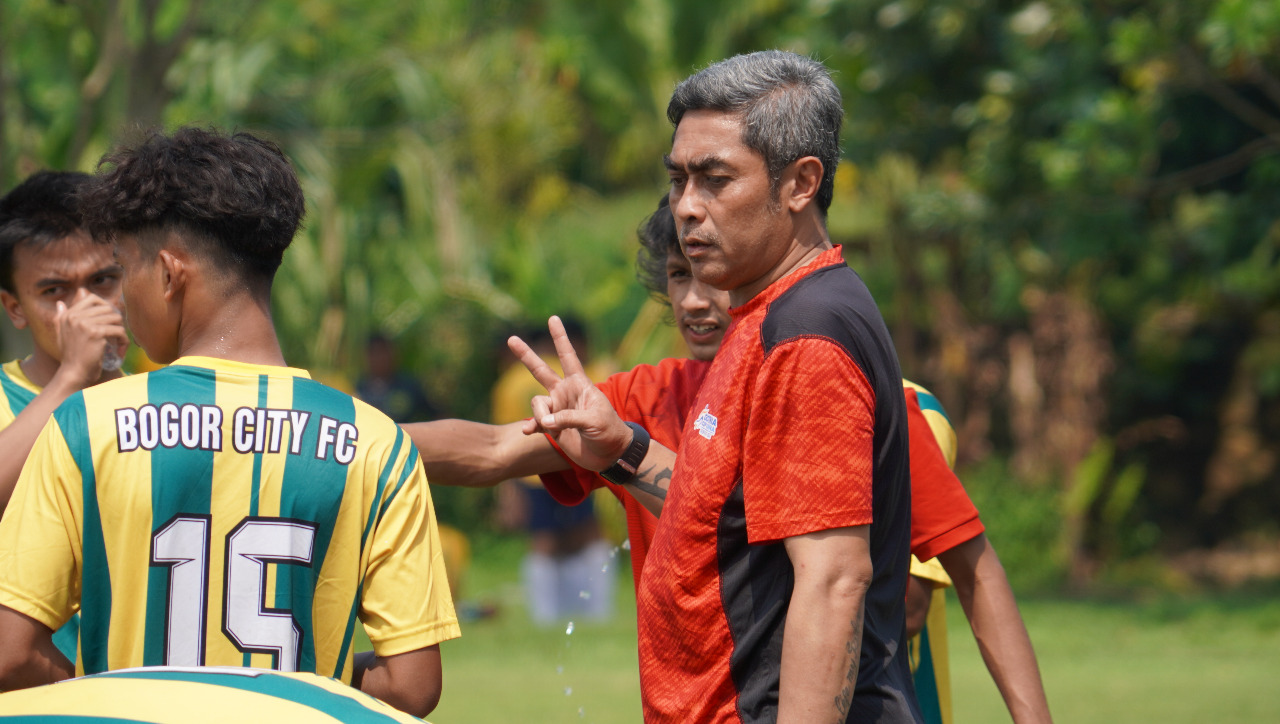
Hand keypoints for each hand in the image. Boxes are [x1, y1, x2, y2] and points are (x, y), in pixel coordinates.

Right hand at [53, 294, 127, 387]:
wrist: (73, 372)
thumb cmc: (71, 355)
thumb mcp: (62, 334)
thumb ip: (61, 317)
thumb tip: (60, 302)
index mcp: (68, 315)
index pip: (92, 298)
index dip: (106, 307)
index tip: (109, 321)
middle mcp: (75, 316)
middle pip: (108, 308)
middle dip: (116, 322)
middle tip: (116, 335)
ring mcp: (85, 324)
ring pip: (116, 318)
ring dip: (121, 332)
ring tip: (118, 342)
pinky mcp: (96, 333)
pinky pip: (119, 330)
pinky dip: (124, 341)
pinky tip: (120, 349)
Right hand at [507, 316, 631, 470]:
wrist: (610, 455)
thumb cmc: (610, 432)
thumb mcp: (595, 420)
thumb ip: (570, 418)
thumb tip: (546, 422)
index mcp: (580, 384)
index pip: (568, 356)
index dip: (560, 338)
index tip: (553, 319)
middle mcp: (566, 393)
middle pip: (541, 371)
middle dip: (526, 355)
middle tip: (511, 339)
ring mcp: (558, 410)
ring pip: (537, 405)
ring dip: (540, 416)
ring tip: (553, 428)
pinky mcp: (553, 427)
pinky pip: (536, 422)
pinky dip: (531, 426)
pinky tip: (528, 432)